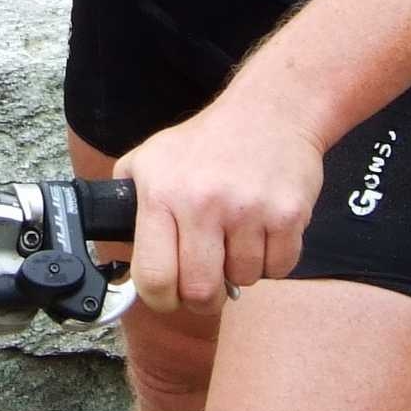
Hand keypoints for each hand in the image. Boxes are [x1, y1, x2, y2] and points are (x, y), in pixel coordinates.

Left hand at [113, 99, 325, 312]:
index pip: (153, 277)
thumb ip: (130, 208)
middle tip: (208, 279)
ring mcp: (247, 210)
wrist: (269, 111)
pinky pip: (279, 268)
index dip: (161, 300)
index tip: (169, 296)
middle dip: (204, 297)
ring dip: (240, 270)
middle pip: (201, 292)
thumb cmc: (206, 142)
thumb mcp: (149, 160)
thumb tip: (123, 259)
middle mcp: (202, 203)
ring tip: (237, 236)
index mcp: (161, 194)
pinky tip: (262, 230)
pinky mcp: (287, 215)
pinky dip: (272, 260)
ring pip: (243, 281)